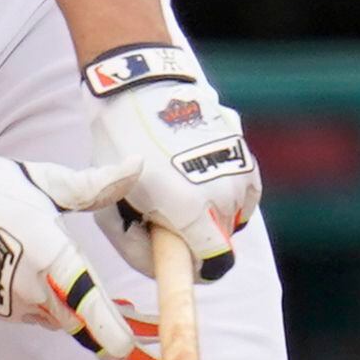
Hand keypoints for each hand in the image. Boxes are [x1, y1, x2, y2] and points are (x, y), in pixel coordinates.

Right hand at [0, 146, 155, 359]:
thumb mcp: (44, 181)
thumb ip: (94, 186)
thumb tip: (135, 167)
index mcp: (47, 251)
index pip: (81, 295)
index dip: (105, 325)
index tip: (127, 349)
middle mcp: (29, 283)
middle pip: (78, 317)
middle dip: (105, 324)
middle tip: (144, 334)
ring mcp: (10, 300)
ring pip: (57, 317)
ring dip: (73, 309)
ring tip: (91, 301)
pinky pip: (35, 314)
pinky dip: (49, 304)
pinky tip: (46, 283)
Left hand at [81, 44, 258, 278]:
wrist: (141, 91)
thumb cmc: (122, 152)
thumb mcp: (113, 209)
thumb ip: (138, 250)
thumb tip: (164, 268)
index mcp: (191, 210)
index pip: (214, 265)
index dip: (194, 268)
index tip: (177, 258)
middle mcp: (223, 193)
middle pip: (221, 241)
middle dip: (196, 238)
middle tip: (166, 214)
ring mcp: (238, 171)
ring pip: (233, 217)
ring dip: (211, 215)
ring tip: (180, 190)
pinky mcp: (245, 153)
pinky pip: (244, 193)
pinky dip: (226, 194)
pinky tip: (199, 179)